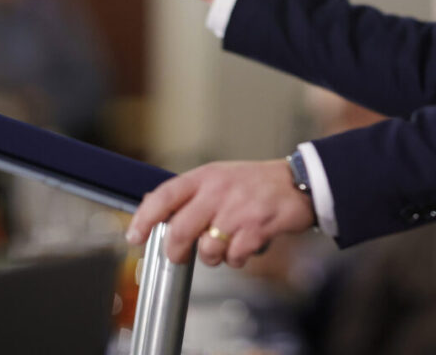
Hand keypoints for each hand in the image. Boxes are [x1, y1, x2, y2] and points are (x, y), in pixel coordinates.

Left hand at [126, 159, 316, 268]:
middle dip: (174, 250)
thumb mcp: (221, 178)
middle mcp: (218, 190)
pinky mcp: (257, 226)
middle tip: (178, 256)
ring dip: (214, 256)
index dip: (144, 217)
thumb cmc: (258, 184)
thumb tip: (160, 214)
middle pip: (180, 229)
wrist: (301, 182)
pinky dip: (239, 258)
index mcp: (206, 176)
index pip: (164, 195)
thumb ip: (193, 195)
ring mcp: (238, 209)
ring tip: (227, 245)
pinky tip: (247, 246)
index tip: (134, 236)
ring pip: (208, 249)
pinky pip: (235, 256)